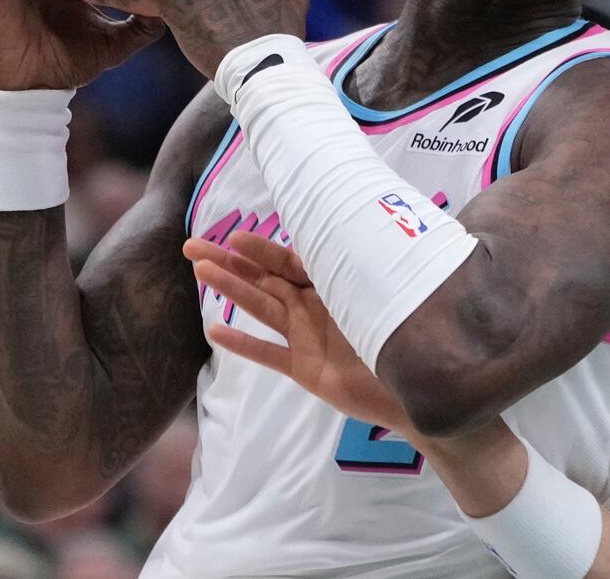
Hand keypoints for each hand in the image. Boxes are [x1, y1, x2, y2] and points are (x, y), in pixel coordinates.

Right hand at [183, 232, 413, 435]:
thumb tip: (365, 219)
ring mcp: (307, 337)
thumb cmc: (410, 334)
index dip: (262, 250)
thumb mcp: (385, 293)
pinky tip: (215, 330)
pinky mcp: (305, 369)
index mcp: (336, 284)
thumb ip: (365, 267)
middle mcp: (316, 307)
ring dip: (232, 290)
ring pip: (263, 308)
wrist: (418, 389)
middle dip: (230, 262)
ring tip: (200, 271)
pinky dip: (244, 343)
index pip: (291, 261)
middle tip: (191, 245)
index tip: (232, 237)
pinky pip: (269, 354)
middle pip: (266, 279)